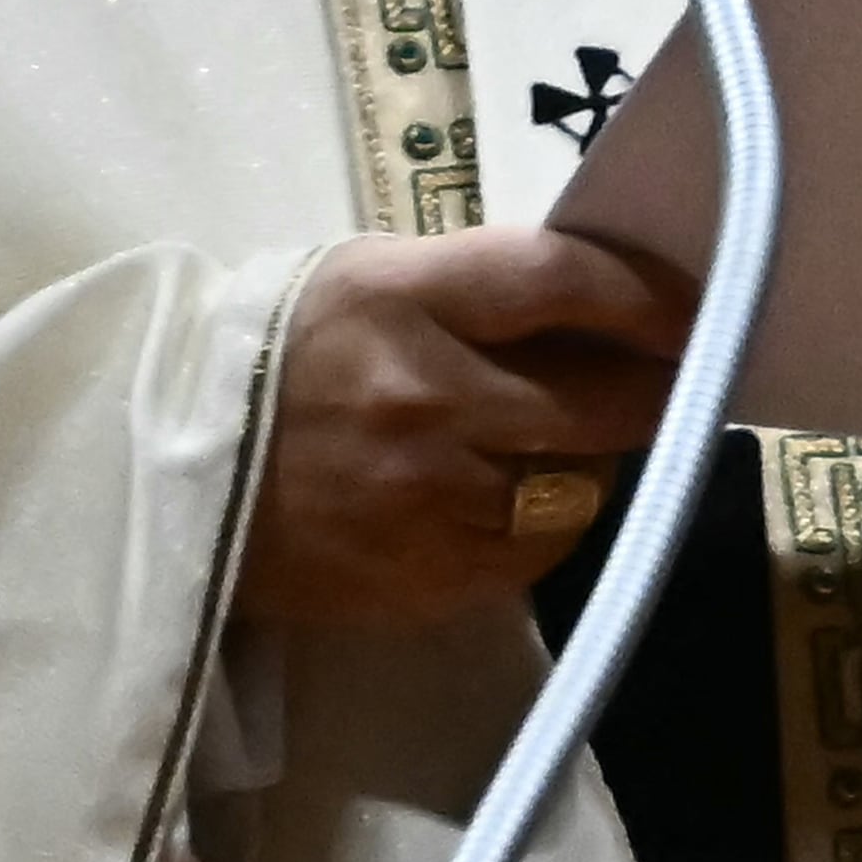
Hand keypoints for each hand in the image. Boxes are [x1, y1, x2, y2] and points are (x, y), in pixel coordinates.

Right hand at [239, 227, 692, 629]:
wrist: (166, 474)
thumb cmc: (282, 355)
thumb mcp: (371, 281)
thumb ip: (482, 287)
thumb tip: (613, 302)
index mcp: (403, 298)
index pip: (565, 283)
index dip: (650, 298)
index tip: (695, 310)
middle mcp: (424, 396)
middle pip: (602, 400)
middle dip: (652, 393)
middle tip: (669, 384)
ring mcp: (426, 499)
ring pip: (581, 489)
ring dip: (591, 468)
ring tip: (556, 447)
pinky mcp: (423, 579)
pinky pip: (533, 555)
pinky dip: (540, 527)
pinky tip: (504, 501)